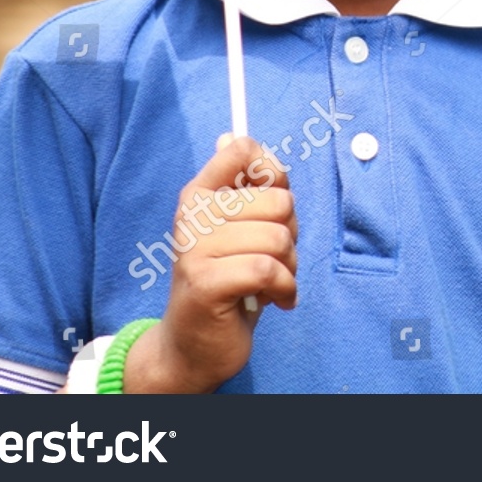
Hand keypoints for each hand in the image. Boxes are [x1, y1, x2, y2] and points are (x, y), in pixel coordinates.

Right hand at [124, 134, 296, 392]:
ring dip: (290, 267)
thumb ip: (249, 187)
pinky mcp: (207, 283)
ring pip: (278, 238)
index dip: (273, 173)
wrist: (192, 344)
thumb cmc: (226, 280)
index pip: (241, 150)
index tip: (272, 202)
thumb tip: (235, 136)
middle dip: (290, 234)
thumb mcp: (240, 228)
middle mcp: (191, 216)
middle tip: (275, 258)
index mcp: (198, 195)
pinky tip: (277, 300)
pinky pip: (269, 270)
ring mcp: (195, 249)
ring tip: (274, 281)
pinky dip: (285, 289)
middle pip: (279, 201)